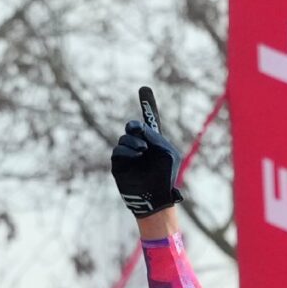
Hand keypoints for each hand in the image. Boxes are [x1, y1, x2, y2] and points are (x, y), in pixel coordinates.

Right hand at [111, 85, 182, 217]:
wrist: (156, 198)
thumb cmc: (166, 177)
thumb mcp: (168, 153)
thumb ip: (155, 137)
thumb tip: (140, 128)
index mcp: (154, 143)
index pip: (148, 122)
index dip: (147, 105)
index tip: (143, 88)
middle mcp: (140, 147)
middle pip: (133, 127)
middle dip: (135, 127)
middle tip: (139, 129)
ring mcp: (129, 156)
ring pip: (124, 139)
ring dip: (133, 142)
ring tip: (143, 150)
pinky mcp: (119, 166)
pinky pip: (118, 151)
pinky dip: (127, 151)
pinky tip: (137, 155)